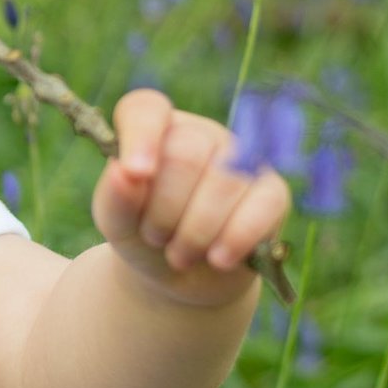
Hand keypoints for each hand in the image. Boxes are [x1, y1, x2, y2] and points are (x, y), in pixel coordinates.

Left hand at [91, 87, 289, 307]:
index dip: (141, 137)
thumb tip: (122, 172)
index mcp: (155, 129)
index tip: (136, 173)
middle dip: (165, 209)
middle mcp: (200, 135)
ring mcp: (242, 159)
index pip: (146, 110)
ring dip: (195, 233)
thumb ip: (115, 197)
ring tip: (179, 255)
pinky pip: (264, 204)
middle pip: (186, 154)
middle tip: (155, 238)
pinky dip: (236, 238)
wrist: (181, 278)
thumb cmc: (143, 236)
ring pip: (224, 182)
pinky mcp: (272, 192)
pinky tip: (219, 259)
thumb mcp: (117, 222)